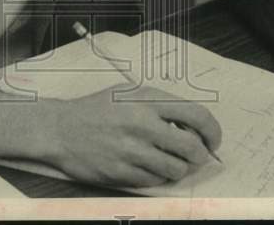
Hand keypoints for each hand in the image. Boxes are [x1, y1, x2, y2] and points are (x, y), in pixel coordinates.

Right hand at [45, 85, 221, 186]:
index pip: (197, 115)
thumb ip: (159, 104)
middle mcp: (142, 124)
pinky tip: (150, 167)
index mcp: (146, 100)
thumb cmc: (96, 109)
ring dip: (180, 168)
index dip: (212, 131)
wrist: (60, 129)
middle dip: (201, 155)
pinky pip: (156, 181)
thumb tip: (192, 123)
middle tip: (197, 155)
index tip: (212, 140)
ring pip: (176, 169)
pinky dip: (159, 177)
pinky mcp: (122, 173)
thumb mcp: (128, 92)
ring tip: (172, 161)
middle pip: (192, 148)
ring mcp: (131, 151)